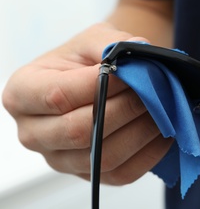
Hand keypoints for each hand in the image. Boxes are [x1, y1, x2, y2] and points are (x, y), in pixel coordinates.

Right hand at [2, 23, 172, 184]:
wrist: (92, 80)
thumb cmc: (86, 59)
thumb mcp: (91, 39)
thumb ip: (110, 44)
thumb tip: (141, 50)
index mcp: (22, 94)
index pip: (59, 96)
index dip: (100, 85)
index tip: (130, 73)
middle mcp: (33, 133)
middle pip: (79, 130)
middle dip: (124, 109)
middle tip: (152, 91)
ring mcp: (59, 159)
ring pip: (103, 156)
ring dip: (140, 131)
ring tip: (161, 108)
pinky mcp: (88, 174)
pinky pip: (121, 173)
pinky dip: (149, 153)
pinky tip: (162, 131)